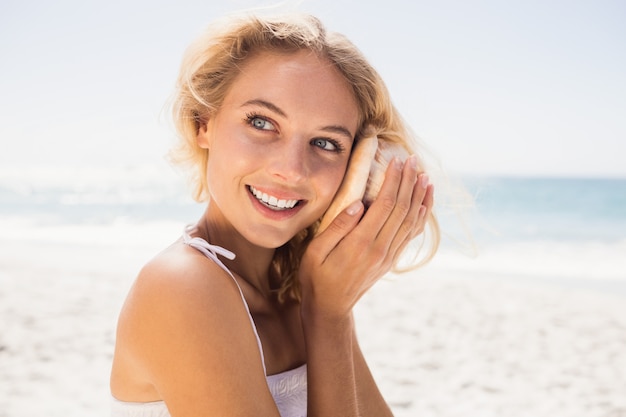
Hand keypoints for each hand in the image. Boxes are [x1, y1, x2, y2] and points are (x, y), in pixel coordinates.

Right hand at [299, 155, 433, 320]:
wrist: (330, 307)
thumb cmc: (316, 276)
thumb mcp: (316, 252)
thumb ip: (337, 227)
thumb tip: (357, 204)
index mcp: (361, 243)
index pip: (385, 204)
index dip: (394, 180)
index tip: (397, 160)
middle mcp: (380, 249)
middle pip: (402, 209)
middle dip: (409, 181)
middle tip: (412, 160)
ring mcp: (388, 255)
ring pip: (411, 221)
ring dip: (419, 197)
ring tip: (424, 176)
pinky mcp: (390, 260)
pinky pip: (410, 235)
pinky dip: (420, 217)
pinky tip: (423, 204)